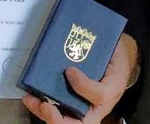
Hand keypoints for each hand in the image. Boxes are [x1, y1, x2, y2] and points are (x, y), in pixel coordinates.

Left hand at [22, 34, 138, 123]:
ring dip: (46, 114)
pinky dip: (42, 108)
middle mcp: (97, 106)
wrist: (119, 62)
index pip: (99, 96)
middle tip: (46, 107)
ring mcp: (85, 108)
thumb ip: (103, 48)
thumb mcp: (117, 51)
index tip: (70, 71)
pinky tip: (31, 98)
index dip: (84, 86)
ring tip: (31, 100)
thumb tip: (82, 35)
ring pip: (66, 122)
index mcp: (111, 90)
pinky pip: (58, 113)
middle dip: (60, 120)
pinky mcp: (73, 105)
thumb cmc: (115, 56)